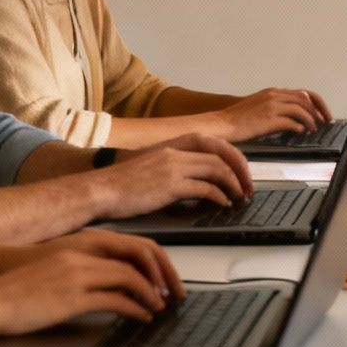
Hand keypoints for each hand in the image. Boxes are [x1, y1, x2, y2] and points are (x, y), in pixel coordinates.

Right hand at [0, 251, 175, 335]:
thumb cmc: (20, 288)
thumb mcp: (57, 270)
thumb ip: (84, 270)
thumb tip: (109, 283)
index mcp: (82, 246)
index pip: (132, 246)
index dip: (154, 262)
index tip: (165, 278)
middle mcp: (83, 256)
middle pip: (137, 258)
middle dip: (160, 276)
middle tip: (173, 293)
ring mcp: (78, 276)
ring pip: (129, 278)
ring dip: (150, 294)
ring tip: (159, 307)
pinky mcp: (72, 298)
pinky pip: (115, 301)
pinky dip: (134, 309)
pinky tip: (142, 317)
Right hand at [99, 139, 251, 217]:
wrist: (99, 190)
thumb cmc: (121, 184)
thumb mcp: (151, 167)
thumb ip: (173, 166)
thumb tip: (194, 179)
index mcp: (171, 145)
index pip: (212, 142)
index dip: (232, 155)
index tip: (240, 170)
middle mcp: (175, 151)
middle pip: (220, 154)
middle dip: (240, 170)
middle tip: (247, 186)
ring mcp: (172, 167)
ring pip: (216, 168)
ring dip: (233, 184)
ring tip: (239, 197)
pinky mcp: (169, 185)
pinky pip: (204, 188)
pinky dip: (218, 196)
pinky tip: (222, 204)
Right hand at [212, 87, 333, 140]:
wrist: (223, 124)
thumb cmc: (239, 119)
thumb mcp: (260, 106)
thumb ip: (277, 107)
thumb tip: (295, 119)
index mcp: (273, 92)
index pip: (303, 93)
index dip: (316, 103)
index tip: (323, 113)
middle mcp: (274, 95)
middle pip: (305, 99)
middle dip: (318, 111)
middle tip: (324, 121)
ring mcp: (272, 106)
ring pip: (301, 109)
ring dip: (310, 119)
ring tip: (314, 129)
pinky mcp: (269, 118)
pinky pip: (291, 121)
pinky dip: (299, 126)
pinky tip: (301, 132)